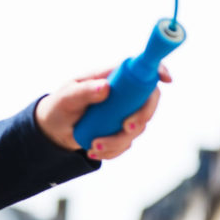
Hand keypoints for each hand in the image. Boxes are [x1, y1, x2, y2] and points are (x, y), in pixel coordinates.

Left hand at [35, 66, 172, 158]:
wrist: (54, 128)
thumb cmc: (60, 105)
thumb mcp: (67, 97)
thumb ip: (84, 91)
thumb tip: (105, 87)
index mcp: (114, 78)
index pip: (142, 69)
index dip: (158, 70)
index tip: (166, 80)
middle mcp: (124, 94)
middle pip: (149, 101)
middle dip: (143, 116)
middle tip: (126, 127)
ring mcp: (124, 113)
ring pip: (138, 127)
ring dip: (119, 140)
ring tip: (94, 145)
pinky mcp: (120, 131)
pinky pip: (126, 143)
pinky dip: (112, 150)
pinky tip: (94, 151)